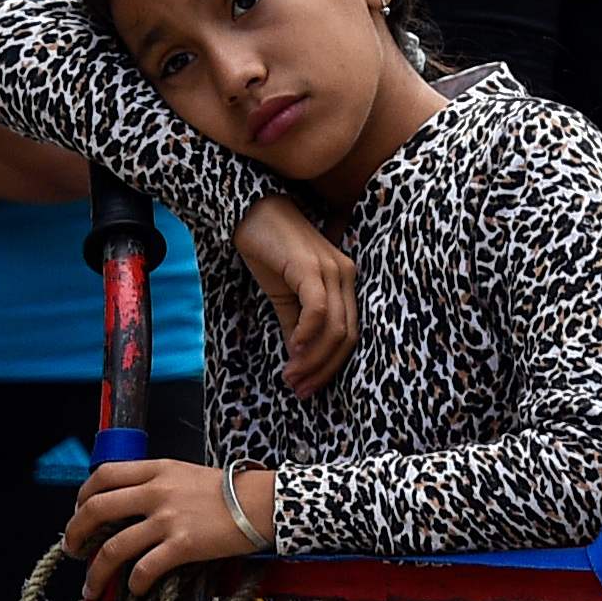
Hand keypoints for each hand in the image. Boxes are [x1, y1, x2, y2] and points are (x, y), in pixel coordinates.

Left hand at [65, 457, 267, 598]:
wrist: (263, 503)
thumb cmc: (230, 491)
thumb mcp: (186, 474)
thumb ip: (156, 484)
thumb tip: (129, 505)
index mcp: (156, 470)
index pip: (103, 475)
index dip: (82, 496)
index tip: (78, 514)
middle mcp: (156, 492)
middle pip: (96, 508)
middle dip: (75, 533)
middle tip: (72, 551)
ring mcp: (168, 519)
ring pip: (113, 547)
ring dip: (96, 572)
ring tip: (91, 587)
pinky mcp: (183, 545)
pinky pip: (145, 568)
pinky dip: (133, 583)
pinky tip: (134, 590)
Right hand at [232, 198, 359, 395]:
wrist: (252, 211)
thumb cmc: (270, 250)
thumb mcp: (285, 297)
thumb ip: (295, 327)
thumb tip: (296, 362)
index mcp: (345, 283)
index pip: (350, 334)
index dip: (331, 366)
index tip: (308, 388)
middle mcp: (345, 276)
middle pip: (347, 336)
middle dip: (324, 369)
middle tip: (300, 390)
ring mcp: (331, 270)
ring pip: (335, 328)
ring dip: (312, 358)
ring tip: (291, 375)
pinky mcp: (311, 266)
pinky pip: (318, 309)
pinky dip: (307, 334)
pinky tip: (291, 348)